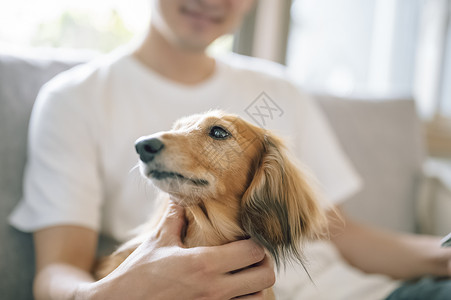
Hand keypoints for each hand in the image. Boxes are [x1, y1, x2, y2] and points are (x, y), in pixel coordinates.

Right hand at [78, 202, 274, 299]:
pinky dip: (244, 299)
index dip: (256, 242)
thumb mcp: (158, 241)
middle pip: (265, 276)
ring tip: (244, 275)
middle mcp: (215, 288)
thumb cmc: (139, 274)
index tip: (248, 237)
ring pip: (258, 298)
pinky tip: (232, 290)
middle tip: (251, 257)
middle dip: (263, 264)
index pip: (254, 251)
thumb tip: (180, 194)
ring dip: (256, 285)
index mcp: (204, 263)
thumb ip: (175, 216)